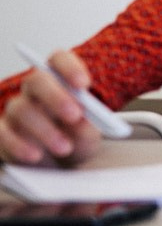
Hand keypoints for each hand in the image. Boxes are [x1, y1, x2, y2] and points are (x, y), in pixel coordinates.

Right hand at [0, 50, 103, 166]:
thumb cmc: (77, 138)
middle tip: (75, 115)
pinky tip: (36, 155)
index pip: (58, 60)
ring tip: (65, 148)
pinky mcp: (2, 133)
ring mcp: (16, 111)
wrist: (60, 165)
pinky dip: (19, 144)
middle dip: (56, 96)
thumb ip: (88, 125)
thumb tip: (82, 120)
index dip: (69, 68)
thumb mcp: (89, 133)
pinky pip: (2, 133)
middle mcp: (35, 91)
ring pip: (20, 108)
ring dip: (44, 129)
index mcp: (60, 81)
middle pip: (36, 80)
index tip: (83, 85)